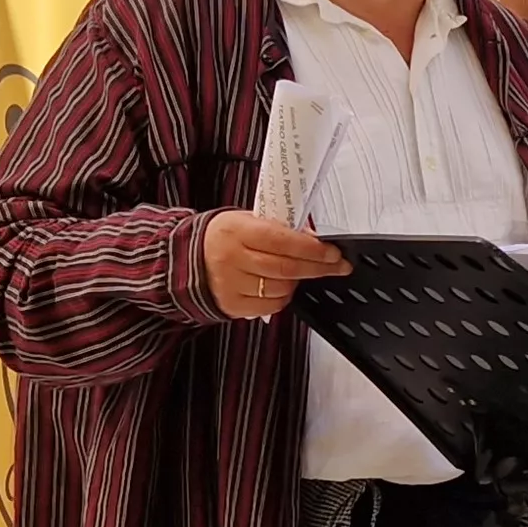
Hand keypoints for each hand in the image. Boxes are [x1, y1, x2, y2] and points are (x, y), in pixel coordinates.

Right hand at [203, 210, 348, 318]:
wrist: (190, 259)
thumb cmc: (226, 238)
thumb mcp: (249, 221)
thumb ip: (280, 229)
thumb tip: (314, 239)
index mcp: (238, 231)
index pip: (283, 241)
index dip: (313, 249)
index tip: (333, 252)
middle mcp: (232, 258)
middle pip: (287, 268)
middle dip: (319, 267)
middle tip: (338, 265)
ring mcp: (231, 284)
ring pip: (282, 288)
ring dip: (299, 281)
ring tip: (300, 271)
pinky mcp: (233, 304)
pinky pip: (272, 305)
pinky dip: (284, 296)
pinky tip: (282, 286)